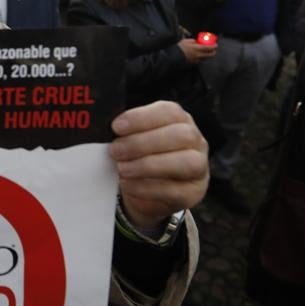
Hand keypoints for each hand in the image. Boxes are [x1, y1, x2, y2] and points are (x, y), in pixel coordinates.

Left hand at [108, 101, 208, 230]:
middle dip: (143, 143)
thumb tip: (104, 131)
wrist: (145, 191)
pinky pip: (175, 190)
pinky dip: (146, 188)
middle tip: (115, 151)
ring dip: (148, 165)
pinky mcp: (192, 194)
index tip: (117, 126)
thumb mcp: (133, 139)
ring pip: (186, 162)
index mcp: (180, 120)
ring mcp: (199, 168)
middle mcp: (195, 141)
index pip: (170, 111)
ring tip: (121, 168)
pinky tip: (127, 184)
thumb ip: (126, 132)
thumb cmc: (138, 156)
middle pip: (181, 136)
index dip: (143, 117)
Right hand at [177, 39, 217, 63]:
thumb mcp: (186, 41)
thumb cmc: (179, 47)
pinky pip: (200, 60)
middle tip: (213, 49)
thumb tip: (198, 42)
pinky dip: (201, 58)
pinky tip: (198, 55)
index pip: (209, 48)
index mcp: (197, 48)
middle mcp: (199, 55)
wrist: (173, 57)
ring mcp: (196, 60)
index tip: (215, 45)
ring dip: (207, 55)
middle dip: (213, 52)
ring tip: (205, 52)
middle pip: (210, 55)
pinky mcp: (194, 64)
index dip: (214, 46)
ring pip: (206, 58)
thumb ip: (194, 41)